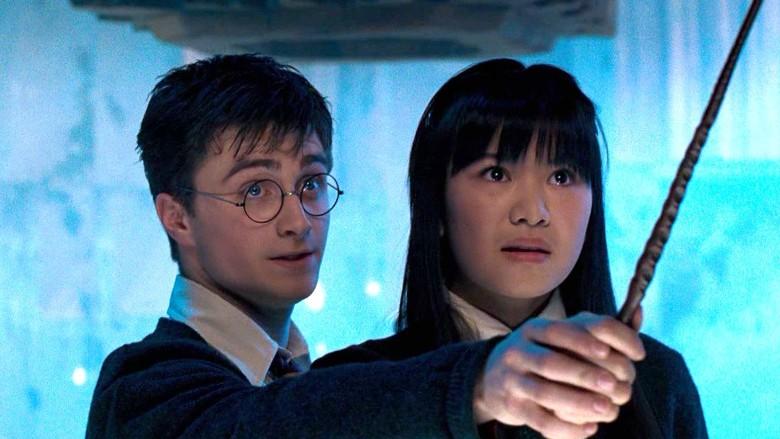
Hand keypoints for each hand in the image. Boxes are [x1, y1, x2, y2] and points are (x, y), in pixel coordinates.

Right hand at [473, 311, 644, 438]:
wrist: (491, 379)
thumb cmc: (540, 354)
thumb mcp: (560, 336)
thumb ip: (598, 329)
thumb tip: (639, 311)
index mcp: (535, 329)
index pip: (562, 330)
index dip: (589, 341)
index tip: (616, 352)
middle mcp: (519, 351)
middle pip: (552, 363)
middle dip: (585, 374)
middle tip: (615, 385)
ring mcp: (512, 380)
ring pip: (545, 393)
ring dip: (578, 402)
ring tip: (607, 409)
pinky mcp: (512, 407)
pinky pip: (539, 420)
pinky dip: (566, 428)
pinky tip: (588, 429)